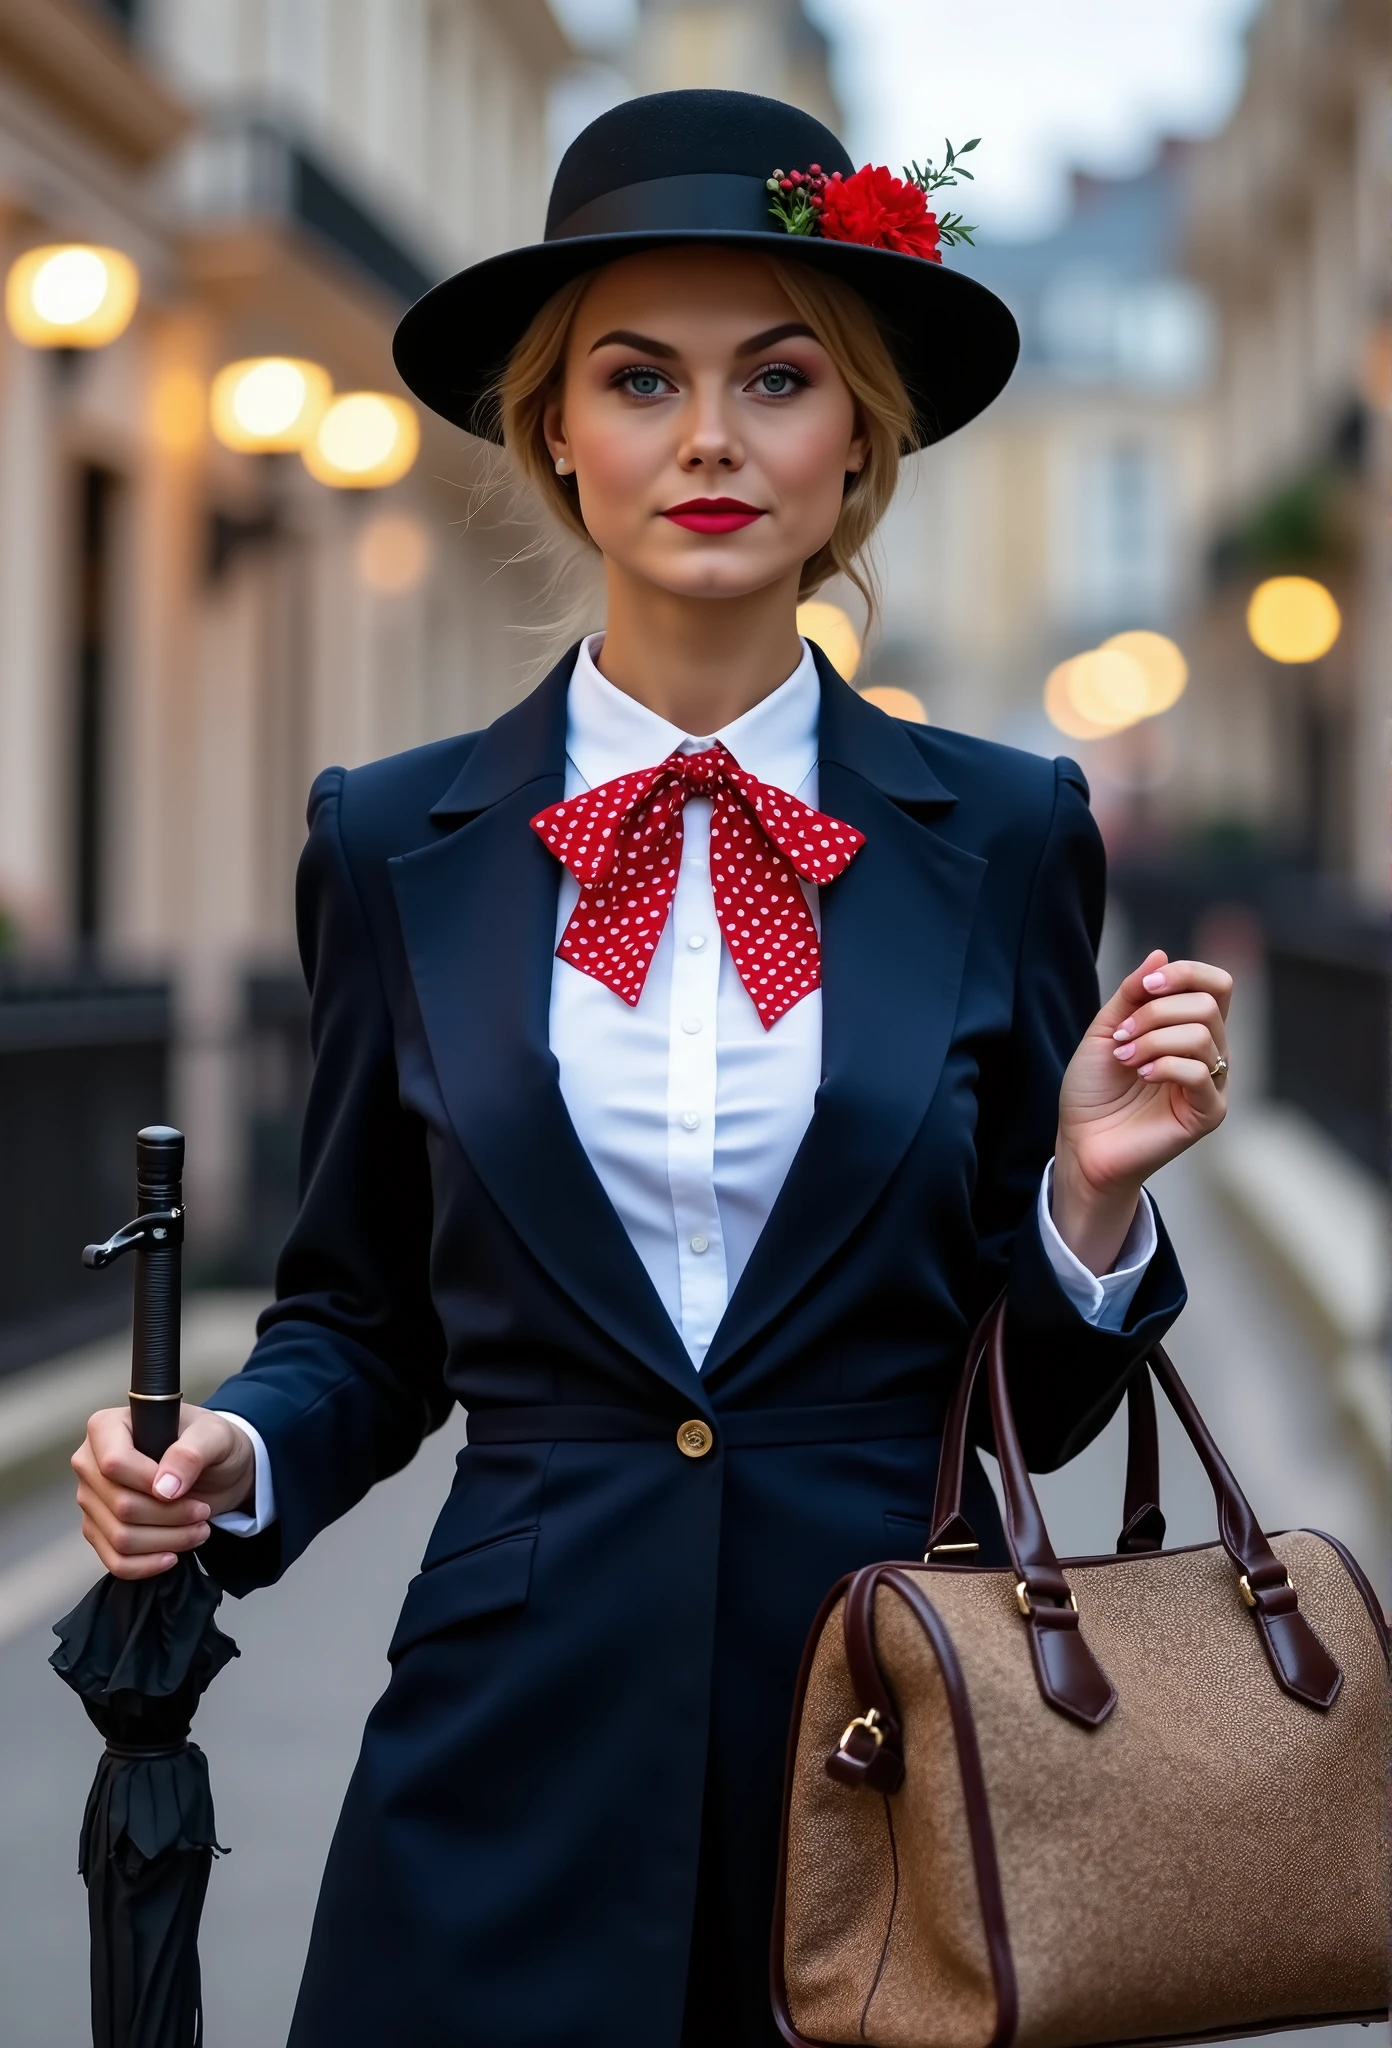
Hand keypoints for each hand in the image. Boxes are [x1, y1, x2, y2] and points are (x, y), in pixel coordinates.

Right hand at [72, 1403, 255, 1579]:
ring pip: (120, 1537)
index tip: (183, 1489)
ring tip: (198, 1530)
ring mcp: (91, 1499)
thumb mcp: (213, 1436)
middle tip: (202, 1512)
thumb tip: (164, 1488)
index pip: (114, 1464)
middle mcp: (90, 1463)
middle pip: (121, 1505)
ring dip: (167, 1540)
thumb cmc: (208, 1443)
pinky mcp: (98, 1529)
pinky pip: (114, 1560)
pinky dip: (147, 1565)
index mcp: (108, 1427)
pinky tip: (172, 1555)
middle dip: (170, 1516)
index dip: (149, 1483)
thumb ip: (191, 1453)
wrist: (214, 1469)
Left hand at [1054, 949, 1231, 1274]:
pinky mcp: (1208, 1113)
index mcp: (1189, 1029)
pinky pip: (1202, 1072)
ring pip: (1203, 1035)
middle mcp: (1209, 1053)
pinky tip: (1141, 1074)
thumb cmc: (1093, 1090)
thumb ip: (1132, 993)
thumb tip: (1160, 952)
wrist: (1081, 1141)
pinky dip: (1165, 1064)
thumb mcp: (1105, 1029)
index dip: (1185, 973)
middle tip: (1122, 1036)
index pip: (1216, 984)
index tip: (1145, 985)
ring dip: (1153, 1038)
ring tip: (1124, 1057)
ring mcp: (1213, 1083)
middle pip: (1208, 1004)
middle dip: (1156, 1011)